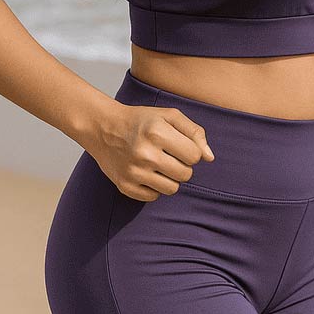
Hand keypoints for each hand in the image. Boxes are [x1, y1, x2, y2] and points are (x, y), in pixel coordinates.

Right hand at [81, 97, 214, 201]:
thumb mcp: (169, 116)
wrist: (103, 127)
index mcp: (157, 132)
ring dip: (170, 178)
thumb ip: (195, 133)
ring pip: (172, 189)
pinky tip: (146, 173)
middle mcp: (145, 153)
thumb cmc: (142, 120)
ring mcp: (133, 172)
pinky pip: (153, 197)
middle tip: (168, 155)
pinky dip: (153, 187)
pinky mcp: (124, 186)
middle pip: (185, 175)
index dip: (190, 151)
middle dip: (182, 166)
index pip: (195, 156)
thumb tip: (210, 158)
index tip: (178, 145)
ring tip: (158, 164)